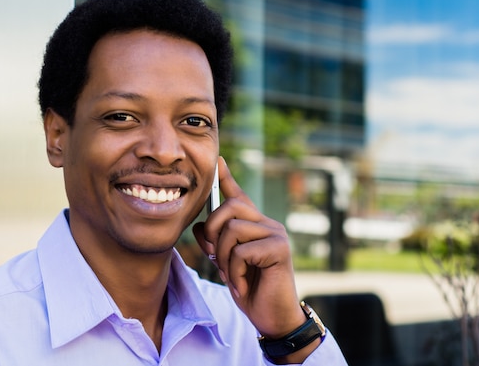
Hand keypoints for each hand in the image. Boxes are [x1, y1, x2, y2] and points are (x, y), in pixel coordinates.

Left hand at [193, 157, 315, 361]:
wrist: (271, 317)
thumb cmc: (249, 287)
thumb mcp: (225, 263)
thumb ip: (214, 243)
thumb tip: (198, 224)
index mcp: (253, 225)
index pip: (238, 195)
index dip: (227, 178)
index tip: (217, 161)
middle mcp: (267, 223)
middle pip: (230, 206)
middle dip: (213, 231)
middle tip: (216, 257)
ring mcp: (275, 234)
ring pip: (232, 229)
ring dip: (224, 258)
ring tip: (233, 276)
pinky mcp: (280, 249)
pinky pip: (242, 251)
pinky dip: (234, 272)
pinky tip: (242, 286)